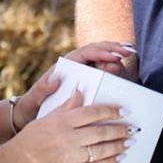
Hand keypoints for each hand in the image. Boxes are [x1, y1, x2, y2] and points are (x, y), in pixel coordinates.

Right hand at [1, 90, 131, 162]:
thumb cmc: (30, 139)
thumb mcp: (46, 118)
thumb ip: (65, 107)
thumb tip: (80, 92)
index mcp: (62, 121)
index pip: (92, 112)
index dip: (111, 111)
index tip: (123, 110)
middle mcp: (68, 137)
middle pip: (101, 131)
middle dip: (120, 129)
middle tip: (132, 127)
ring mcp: (70, 156)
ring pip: (101, 150)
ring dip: (118, 145)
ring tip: (129, 142)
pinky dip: (109, 162)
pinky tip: (118, 157)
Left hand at [13, 42, 138, 130]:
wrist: (35, 113)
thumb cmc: (35, 103)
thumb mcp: (36, 96)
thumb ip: (43, 87)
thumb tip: (55, 79)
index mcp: (68, 63)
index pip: (88, 52)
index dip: (102, 51)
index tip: (114, 56)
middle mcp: (79, 64)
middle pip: (99, 50)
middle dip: (114, 48)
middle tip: (128, 51)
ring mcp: (87, 71)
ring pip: (105, 59)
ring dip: (117, 58)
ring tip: (124, 64)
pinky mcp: (92, 81)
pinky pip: (107, 71)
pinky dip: (117, 69)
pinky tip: (126, 72)